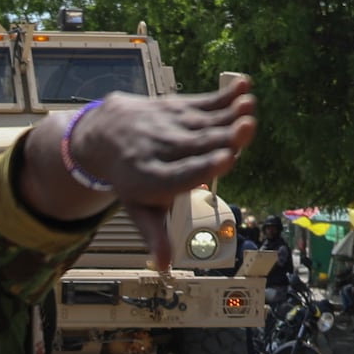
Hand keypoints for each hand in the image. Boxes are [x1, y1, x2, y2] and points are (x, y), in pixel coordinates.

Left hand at [64, 75, 258, 271]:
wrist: (104, 134)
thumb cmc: (130, 178)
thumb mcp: (137, 207)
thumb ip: (154, 234)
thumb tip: (165, 267)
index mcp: (152, 180)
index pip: (178, 176)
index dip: (202, 168)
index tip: (224, 160)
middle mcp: (161, 150)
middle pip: (196, 146)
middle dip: (222, 138)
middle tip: (246, 129)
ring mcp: (170, 126)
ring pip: (203, 123)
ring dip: (228, 114)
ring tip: (249, 108)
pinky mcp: (178, 107)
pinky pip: (203, 101)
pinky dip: (223, 94)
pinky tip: (243, 85)